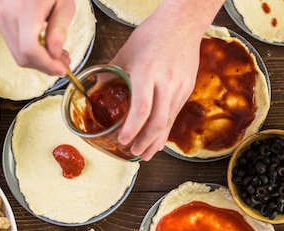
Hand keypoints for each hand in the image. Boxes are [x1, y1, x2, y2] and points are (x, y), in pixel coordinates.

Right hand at [0, 0, 74, 74]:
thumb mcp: (64, 4)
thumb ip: (59, 30)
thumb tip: (55, 54)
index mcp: (25, 11)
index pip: (30, 50)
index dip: (47, 64)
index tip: (63, 68)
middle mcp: (8, 16)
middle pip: (23, 56)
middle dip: (45, 66)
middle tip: (64, 63)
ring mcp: (2, 19)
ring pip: (18, 55)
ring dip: (39, 62)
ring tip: (57, 54)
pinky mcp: (1, 21)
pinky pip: (15, 46)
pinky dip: (31, 53)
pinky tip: (45, 47)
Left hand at [112, 0, 223, 160]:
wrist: (181, 24)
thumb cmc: (151, 36)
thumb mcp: (125, 54)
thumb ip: (111, 76)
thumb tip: (96, 95)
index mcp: (148, 72)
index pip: (142, 108)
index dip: (132, 128)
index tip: (122, 140)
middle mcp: (166, 82)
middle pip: (158, 121)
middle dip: (145, 141)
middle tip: (132, 152)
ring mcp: (180, 87)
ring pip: (169, 122)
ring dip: (155, 141)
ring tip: (144, 153)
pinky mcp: (187, 90)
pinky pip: (175, 115)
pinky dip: (164, 130)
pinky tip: (157, 139)